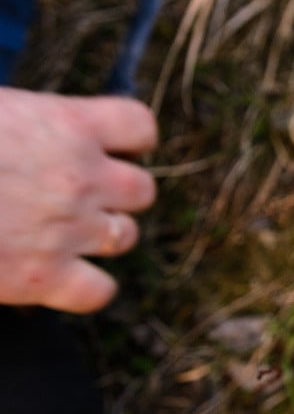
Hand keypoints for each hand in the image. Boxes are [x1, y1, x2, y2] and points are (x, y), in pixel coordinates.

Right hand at [0, 87, 156, 312]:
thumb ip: (31, 121)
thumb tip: (36, 132)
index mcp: (69, 124)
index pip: (139, 126)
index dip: (129, 140)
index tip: (108, 147)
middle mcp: (81, 177)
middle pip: (142, 189)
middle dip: (116, 193)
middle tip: (79, 195)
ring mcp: (67, 229)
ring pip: (126, 237)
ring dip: (104, 236)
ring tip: (64, 233)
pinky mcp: (41, 277)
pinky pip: (100, 292)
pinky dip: (88, 289)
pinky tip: (62, 278)